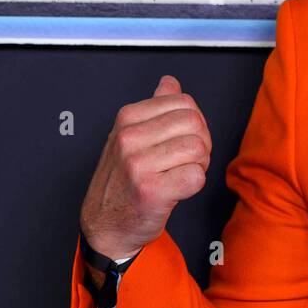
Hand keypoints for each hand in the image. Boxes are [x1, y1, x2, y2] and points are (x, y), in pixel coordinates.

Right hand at [79, 75, 211, 280]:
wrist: (106, 225)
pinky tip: (176, 190)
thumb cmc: (123, 181)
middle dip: (201, 143)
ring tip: (179, 175)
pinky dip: (194, 184)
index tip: (181, 141)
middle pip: (195, 123)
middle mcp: (129, 137)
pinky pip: (196, 176)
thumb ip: (154, 108)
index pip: (185, 103)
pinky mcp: (150, 191)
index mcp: (128, 118)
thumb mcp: (131, 137)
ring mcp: (138, 164)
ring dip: (199, 164)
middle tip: (183, 161)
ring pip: (198, 148)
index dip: (194, 123)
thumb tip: (170, 82)